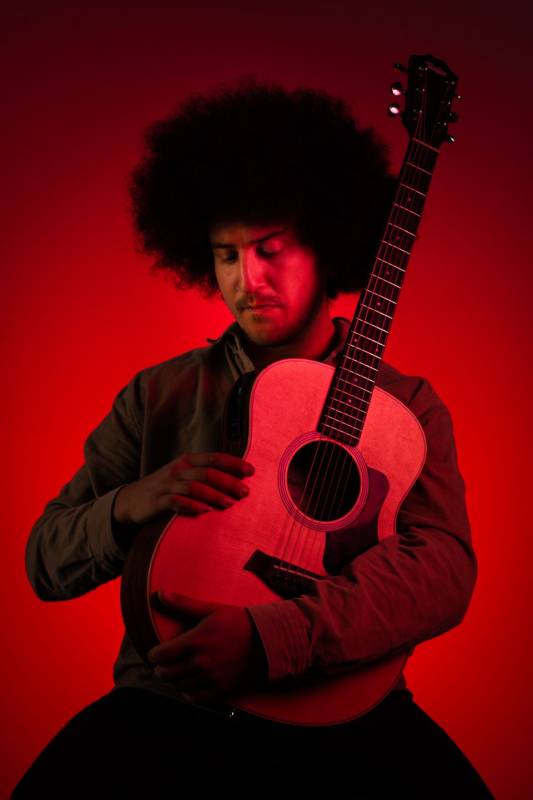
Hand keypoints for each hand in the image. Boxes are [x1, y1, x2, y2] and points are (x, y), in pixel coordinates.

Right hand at [112, 452, 254, 526]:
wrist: (131, 500)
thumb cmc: (165, 488)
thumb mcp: (183, 476)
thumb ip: (204, 475)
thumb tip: (236, 481)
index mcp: (187, 460)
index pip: (214, 458)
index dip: (233, 463)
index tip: (251, 471)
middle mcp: (178, 470)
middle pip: (208, 473)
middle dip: (228, 482)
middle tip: (245, 493)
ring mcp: (167, 485)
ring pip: (195, 487)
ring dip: (214, 495)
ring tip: (229, 504)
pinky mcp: (158, 501)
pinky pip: (177, 502)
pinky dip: (192, 506)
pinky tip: (205, 511)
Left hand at [147, 591, 268, 704]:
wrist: (266, 641)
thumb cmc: (238, 622)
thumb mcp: (211, 609)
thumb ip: (184, 604)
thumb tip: (161, 594)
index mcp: (195, 641)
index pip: (160, 655)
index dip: (154, 654)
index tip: (157, 651)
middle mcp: (200, 662)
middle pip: (166, 673)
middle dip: (161, 667)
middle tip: (165, 661)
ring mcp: (210, 678)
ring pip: (178, 685)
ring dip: (174, 679)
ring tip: (178, 670)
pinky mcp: (220, 690)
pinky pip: (194, 697)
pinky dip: (187, 691)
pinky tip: (190, 682)